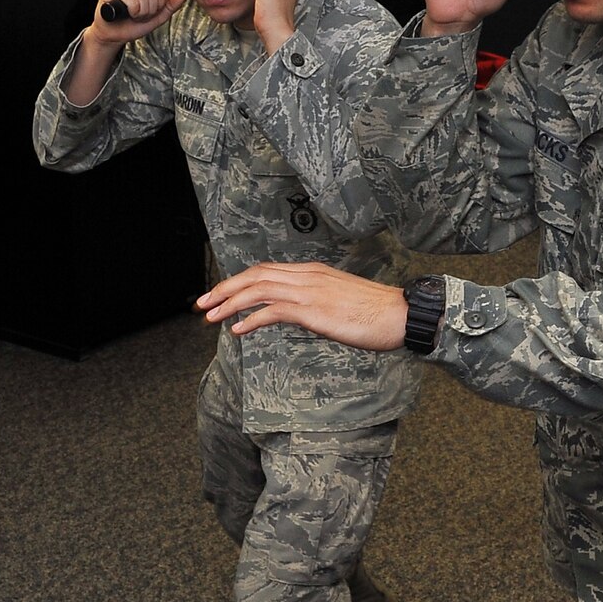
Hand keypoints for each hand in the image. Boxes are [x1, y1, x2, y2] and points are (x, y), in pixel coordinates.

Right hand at [89, 0, 185, 41]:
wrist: (112, 35)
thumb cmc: (129, 24)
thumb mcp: (156, 17)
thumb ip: (170, 5)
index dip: (157, 3)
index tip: (148, 11)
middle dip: (148, 9)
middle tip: (138, 15)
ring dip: (138, 10)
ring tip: (131, 14)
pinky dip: (130, 9)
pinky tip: (124, 12)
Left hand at [197, 261, 407, 350]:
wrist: (400, 315)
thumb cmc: (374, 313)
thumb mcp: (338, 300)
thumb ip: (314, 302)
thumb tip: (296, 313)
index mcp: (311, 272)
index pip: (265, 270)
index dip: (238, 282)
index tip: (219, 295)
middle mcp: (306, 276)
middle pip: (254, 276)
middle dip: (223, 289)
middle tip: (202, 304)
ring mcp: (309, 292)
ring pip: (258, 290)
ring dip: (229, 303)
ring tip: (211, 317)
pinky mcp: (314, 310)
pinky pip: (273, 311)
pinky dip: (250, 320)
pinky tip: (237, 331)